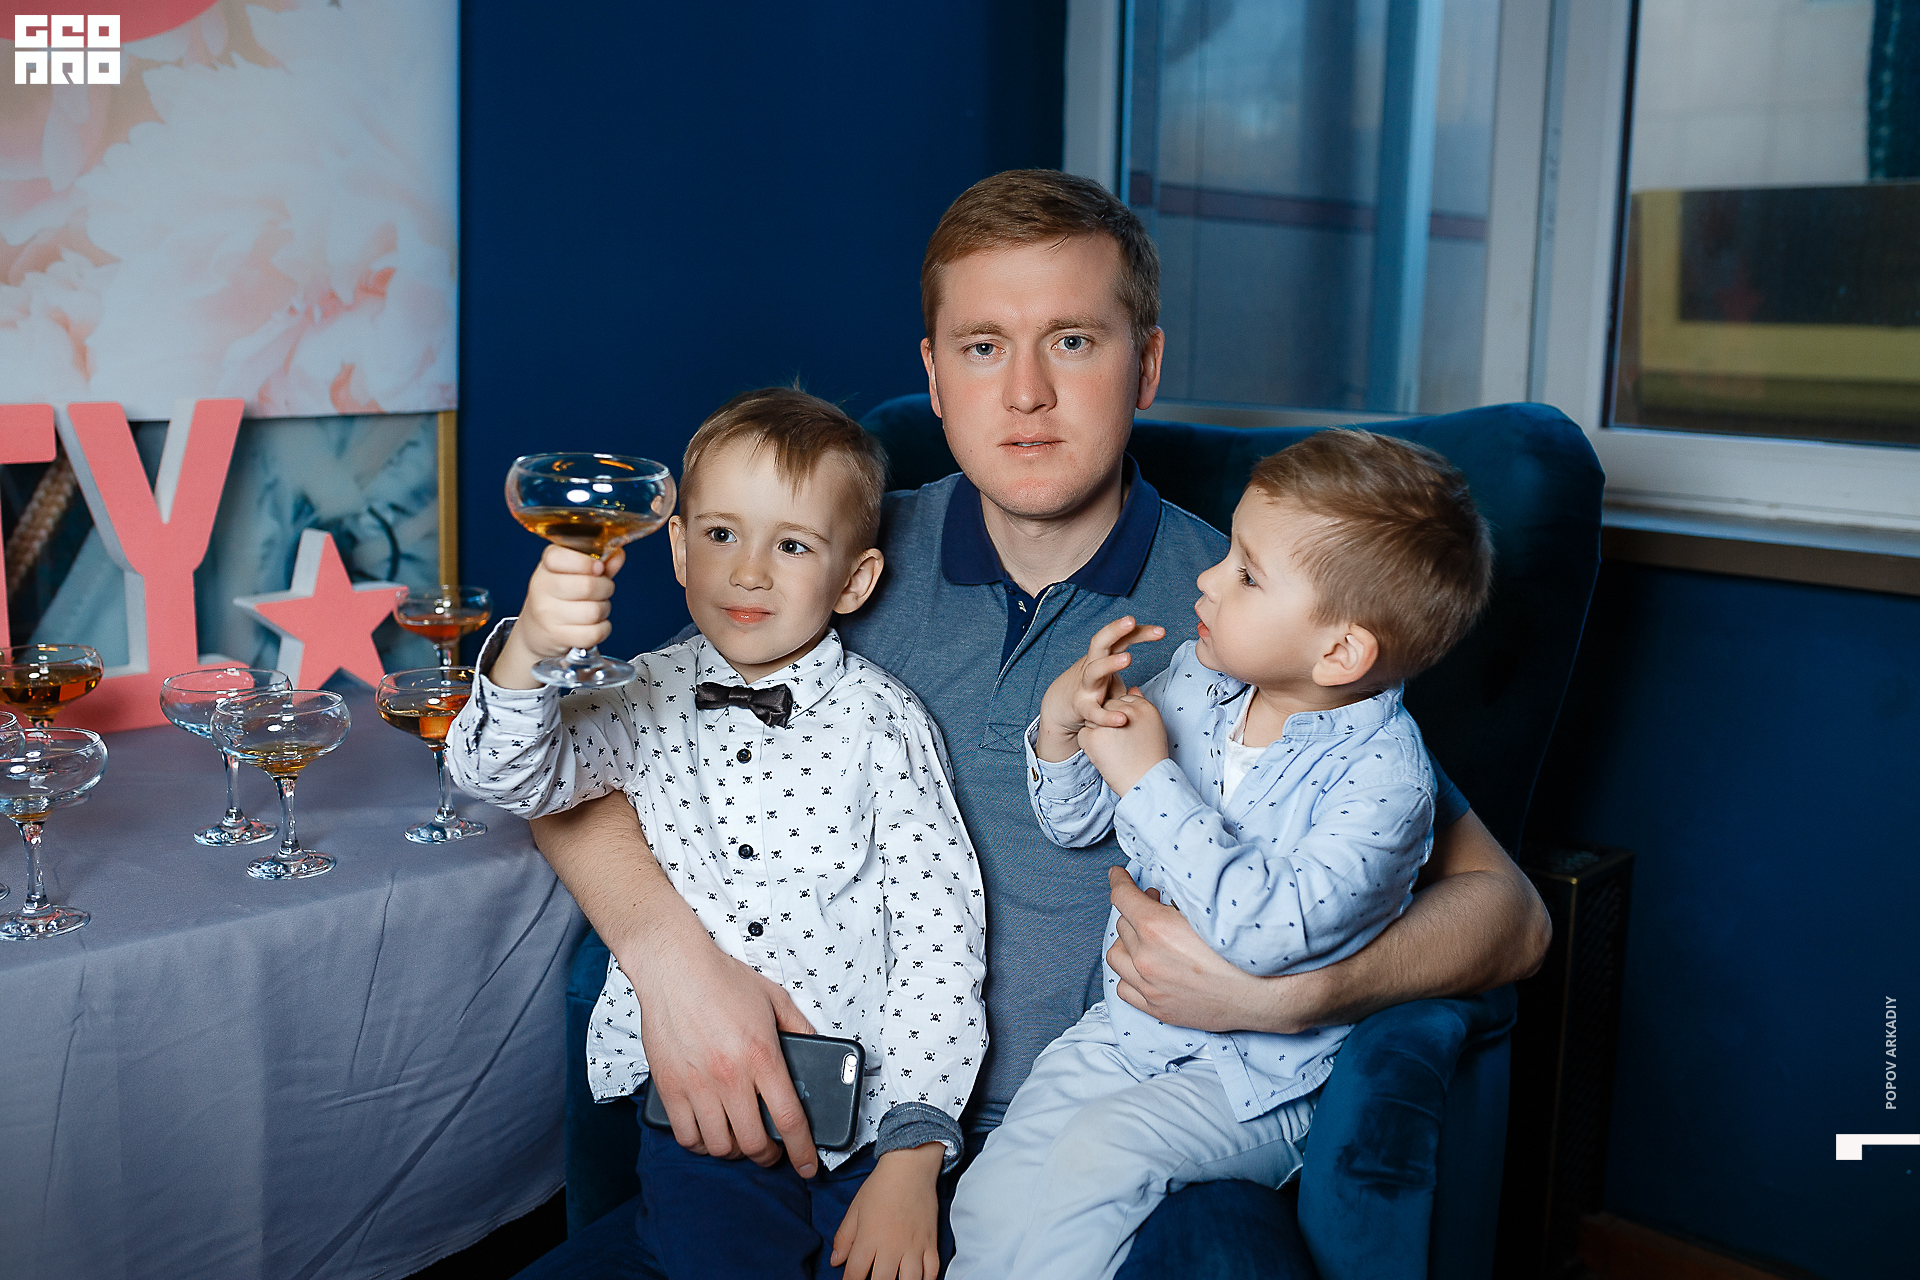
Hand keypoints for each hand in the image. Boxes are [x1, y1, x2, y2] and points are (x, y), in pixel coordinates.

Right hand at [490, 545, 625, 688]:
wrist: (535, 629)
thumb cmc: (559, 596)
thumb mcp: (573, 572)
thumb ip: (598, 562)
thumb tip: (617, 555)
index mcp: (547, 566)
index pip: (561, 557)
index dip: (586, 562)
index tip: (598, 567)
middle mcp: (542, 588)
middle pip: (587, 586)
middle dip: (606, 588)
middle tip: (603, 589)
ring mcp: (547, 614)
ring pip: (594, 611)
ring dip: (604, 609)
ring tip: (596, 608)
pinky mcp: (557, 636)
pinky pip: (594, 633)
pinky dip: (603, 629)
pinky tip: (594, 624)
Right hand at [627, 927, 822, 1176]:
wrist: (673, 967)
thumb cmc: (723, 979)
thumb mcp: (775, 998)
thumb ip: (799, 1028)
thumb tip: (817, 1051)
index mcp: (762, 1056)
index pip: (789, 1119)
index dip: (802, 1151)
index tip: (807, 1166)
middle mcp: (730, 1077)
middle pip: (754, 1143)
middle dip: (768, 1156)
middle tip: (771, 1150)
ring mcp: (696, 1085)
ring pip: (719, 1146)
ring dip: (734, 1151)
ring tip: (739, 1140)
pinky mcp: (669, 1087)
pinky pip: (685, 1136)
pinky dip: (700, 1143)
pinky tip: (709, 1131)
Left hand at [830, 1143, 943, 1279]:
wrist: (910, 1167)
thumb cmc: (881, 1186)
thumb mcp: (855, 1209)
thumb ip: (844, 1238)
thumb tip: (835, 1261)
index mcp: (870, 1239)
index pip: (855, 1274)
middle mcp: (892, 1247)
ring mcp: (914, 1246)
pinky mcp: (931, 1243)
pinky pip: (932, 1271)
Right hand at [1035, 616, 1164, 761]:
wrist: (1061, 708)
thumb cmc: (1093, 687)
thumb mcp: (1112, 674)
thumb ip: (1127, 668)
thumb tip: (1145, 668)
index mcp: (1103, 657)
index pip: (1121, 639)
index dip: (1140, 632)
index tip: (1162, 631)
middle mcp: (1092, 666)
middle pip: (1100, 642)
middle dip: (1114, 630)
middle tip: (1130, 621)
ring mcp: (1085, 686)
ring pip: (1094, 670)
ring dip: (1109, 663)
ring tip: (1127, 658)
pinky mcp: (1081, 707)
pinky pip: (1093, 711)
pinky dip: (1106, 716)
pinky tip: (1121, 719)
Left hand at [1076, 688, 1168, 793]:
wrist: (1145, 782)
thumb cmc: (1149, 756)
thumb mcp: (1152, 726)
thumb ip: (1140, 706)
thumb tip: (1132, 688)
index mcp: (1143, 707)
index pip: (1122, 699)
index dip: (1122, 716)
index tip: (1128, 732)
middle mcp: (1126, 711)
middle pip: (1105, 705)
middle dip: (1107, 721)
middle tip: (1118, 743)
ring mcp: (1108, 723)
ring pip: (1092, 717)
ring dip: (1097, 731)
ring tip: (1113, 749)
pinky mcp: (1093, 737)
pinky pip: (1083, 734)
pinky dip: (1089, 745)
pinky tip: (1104, 755)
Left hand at [1106, 866, 1321, 1034]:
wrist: (1267, 993)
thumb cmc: (1243, 947)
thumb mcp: (1207, 909)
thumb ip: (1177, 898)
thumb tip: (1162, 890)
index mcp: (1156, 928)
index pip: (1122, 897)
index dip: (1119, 880)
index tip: (1118, 875)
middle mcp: (1146, 958)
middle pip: (1123, 924)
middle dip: (1134, 910)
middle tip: (1154, 903)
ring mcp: (1150, 986)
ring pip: (1116, 956)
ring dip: (1127, 942)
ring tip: (1146, 936)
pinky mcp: (1158, 1008)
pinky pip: (1124, 988)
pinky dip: (1129, 973)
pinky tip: (1144, 966)